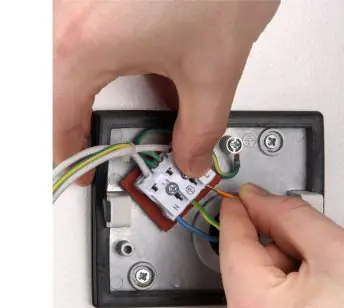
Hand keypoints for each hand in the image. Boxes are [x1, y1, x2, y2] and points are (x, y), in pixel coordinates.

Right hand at [54, 0, 279, 182]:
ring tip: (92, 110)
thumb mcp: (214, 69)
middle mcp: (66, 12)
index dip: (64, 154)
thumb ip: (201, 128)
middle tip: (81, 142)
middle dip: (63, 121)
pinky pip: (74, 33)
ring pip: (57, 59)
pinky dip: (88, 61)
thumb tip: (192, 157)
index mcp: (83, 42)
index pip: (54, 120)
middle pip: (45, 88)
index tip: (75, 170)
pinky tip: (113, 66)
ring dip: (74, 90)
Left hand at [220, 184, 343, 307]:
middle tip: (310, 258)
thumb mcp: (338, 252)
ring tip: (326, 299)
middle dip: (271, 260)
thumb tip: (256, 202)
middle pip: (244, 283)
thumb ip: (288, 217)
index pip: (232, 249)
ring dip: (278, 293)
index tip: (236, 202)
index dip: (236, 217)